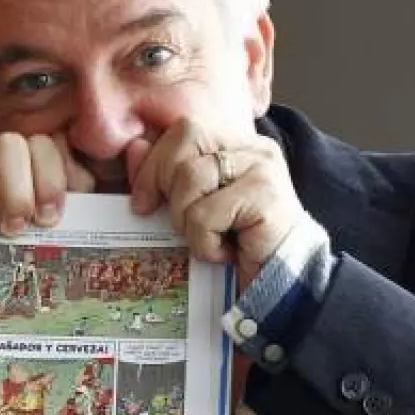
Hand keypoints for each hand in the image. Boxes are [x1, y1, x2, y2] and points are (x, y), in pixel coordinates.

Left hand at [127, 118, 303, 286]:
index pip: (184, 130)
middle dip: (167, 185)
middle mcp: (253, 148)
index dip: (155, 164)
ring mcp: (263, 168)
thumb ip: (162, 173)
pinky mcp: (266, 197)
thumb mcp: (190, 204)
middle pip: (186, 139)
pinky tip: (228, 254)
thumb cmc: (234, 244)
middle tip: (182, 223)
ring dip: (187, 222)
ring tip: (210, 240)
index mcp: (236, 143)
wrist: (280, 285)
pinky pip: (205, 215)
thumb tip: (134, 148)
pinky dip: (205, 243)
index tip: (144, 202)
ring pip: (190, 178)